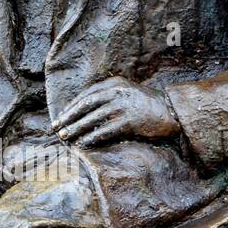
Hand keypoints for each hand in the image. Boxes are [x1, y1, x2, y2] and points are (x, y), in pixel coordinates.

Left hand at [52, 77, 181, 146]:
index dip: (71, 106)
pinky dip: (93, 137)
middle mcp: (118, 91)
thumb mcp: (126, 93)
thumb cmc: (146, 105)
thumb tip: (83, 111)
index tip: (60, 117)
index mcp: (114, 83)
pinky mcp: (131, 119)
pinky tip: (83, 143)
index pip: (86, 94)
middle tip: (56, 128)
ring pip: (94, 117)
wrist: (171, 111)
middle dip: (69, 117)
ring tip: (65, 137)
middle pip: (86, 104)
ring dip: (77, 128)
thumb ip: (108, 97)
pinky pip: (107, 130)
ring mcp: (124, 105)